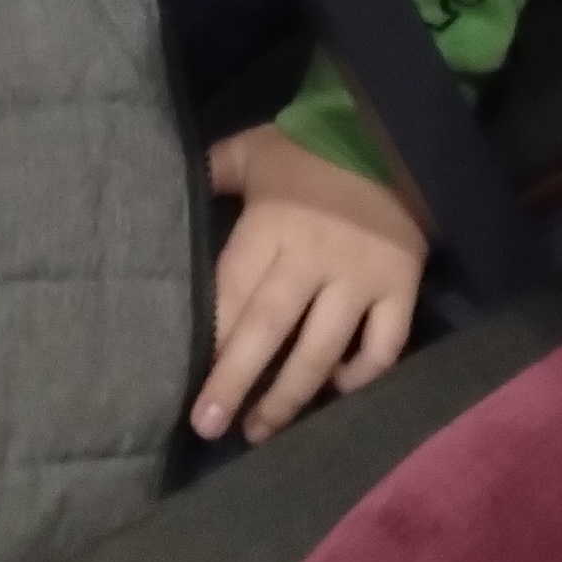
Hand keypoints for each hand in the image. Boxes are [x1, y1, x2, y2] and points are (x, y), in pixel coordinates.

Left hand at [196, 122, 429, 442]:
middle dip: (236, 382)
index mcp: (272, 226)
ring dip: (290, 396)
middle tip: (209, 426)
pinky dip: (363, 374)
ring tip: (261, 431)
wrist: (394, 130)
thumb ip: (210, 173)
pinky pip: (385, 345)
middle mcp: (315, 257)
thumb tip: (159, 191)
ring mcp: (362, 277)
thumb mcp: (252, 151)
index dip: (209, 341)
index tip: (186, 380)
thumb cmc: (310, 149)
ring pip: (323, 350)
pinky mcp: (402, 286)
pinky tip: (339, 391)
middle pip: (269, 330)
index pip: (232, 294)